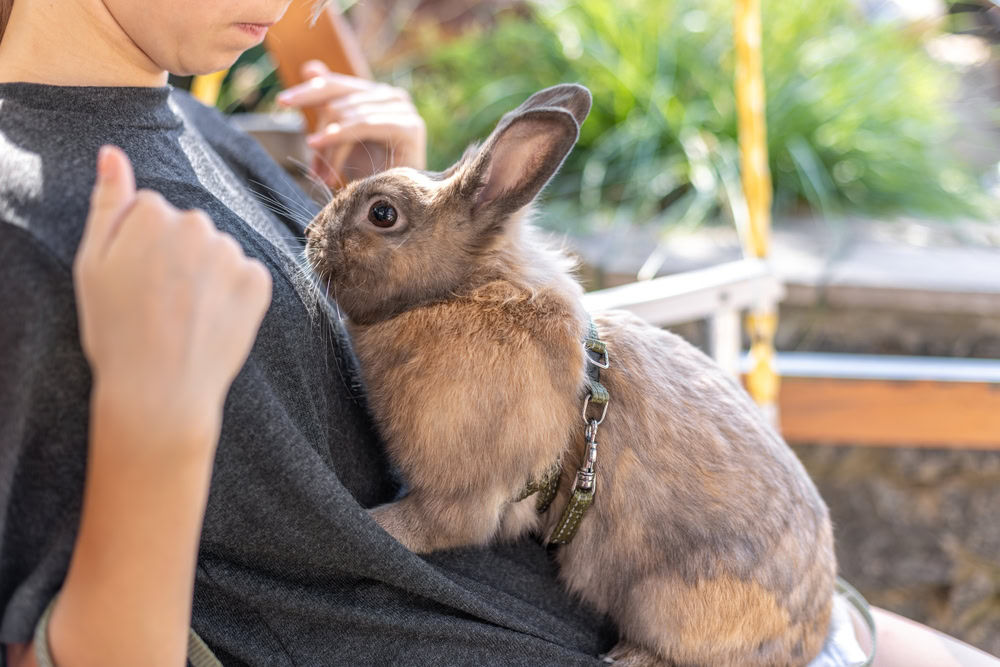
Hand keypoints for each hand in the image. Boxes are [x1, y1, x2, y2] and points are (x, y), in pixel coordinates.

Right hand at [73, 146, 271, 446]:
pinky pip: (246, 275)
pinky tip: (212, 321)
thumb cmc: (116, 329)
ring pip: (218, 252)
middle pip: (188, 228)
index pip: (150, 211)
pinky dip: (233, 295)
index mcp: (152, 212)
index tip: (133, 280)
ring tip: (185, 317)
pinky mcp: (259, 281)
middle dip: (177, 256)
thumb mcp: (92, 264)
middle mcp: (197, 223)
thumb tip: (113, 152)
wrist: (160, 391)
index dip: (139, 247)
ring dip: (207, 275)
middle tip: (158, 302)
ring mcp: (231, 252)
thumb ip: (107, 202)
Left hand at [277, 60, 426, 186]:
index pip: (336, 85)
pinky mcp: (409, 127)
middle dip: (319, 130)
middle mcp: (393, 96)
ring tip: (321, 173)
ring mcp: (404, 110)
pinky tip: (321, 144)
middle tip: (310, 160)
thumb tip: (310, 67)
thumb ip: (329, 105)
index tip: (282, 101)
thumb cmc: (371, 173)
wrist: (399, 205)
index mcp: (377, 94)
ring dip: (329, 146)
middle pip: (339, 99)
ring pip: (347, 114)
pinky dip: (340, 135)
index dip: (308, 91)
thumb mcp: (342, 137)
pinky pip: (364, 125)